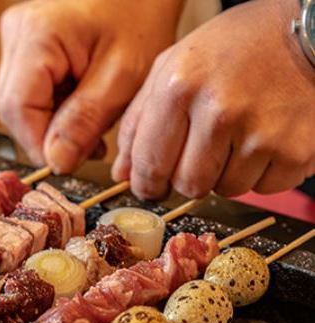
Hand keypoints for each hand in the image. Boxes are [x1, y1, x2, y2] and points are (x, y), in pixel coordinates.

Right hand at [0, 0, 181, 170]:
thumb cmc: (139, 20)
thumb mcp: (121, 78)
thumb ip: (85, 121)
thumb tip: (56, 161)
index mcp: (37, 35)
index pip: (17, 109)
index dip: (40, 145)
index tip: (69, 163)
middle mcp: (17, 35)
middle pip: (16, 110)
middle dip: (50, 138)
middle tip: (89, 146)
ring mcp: (20, 42)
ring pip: (23, 107)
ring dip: (55, 128)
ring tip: (93, 128)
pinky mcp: (29, 52)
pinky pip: (33, 97)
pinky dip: (57, 115)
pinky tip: (84, 114)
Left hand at [113, 0, 314, 198]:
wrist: (308, 34)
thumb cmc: (234, 50)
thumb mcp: (173, 66)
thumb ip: (139, 121)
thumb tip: (123, 173)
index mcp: (180, 86)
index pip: (149, 164)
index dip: (147, 184)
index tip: (150, 186)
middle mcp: (219, 111)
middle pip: (187, 186)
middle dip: (187, 177)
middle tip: (200, 153)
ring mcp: (261, 134)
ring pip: (225, 191)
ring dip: (224, 174)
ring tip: (237, 137)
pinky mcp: (295, 153)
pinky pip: (262, 189)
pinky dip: (257, 173)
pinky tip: (262, 141)